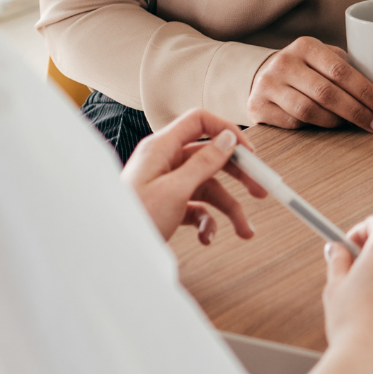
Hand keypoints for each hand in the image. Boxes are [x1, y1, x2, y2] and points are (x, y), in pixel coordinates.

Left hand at [122, 109, 266, 243]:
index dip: (226, 132)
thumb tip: (227, 139)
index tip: (250, 154)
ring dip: (229, 209)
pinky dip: (207, 222)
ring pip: (208, 188)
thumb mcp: (175, 190)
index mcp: (162, 148)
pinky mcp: (168, 206)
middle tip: (261, 191)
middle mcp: (165, 162)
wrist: (111, 251)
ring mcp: (167, 184)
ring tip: (245, 231)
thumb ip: (203, 163)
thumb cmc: (135, 218)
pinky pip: (197, 207)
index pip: (199, 122)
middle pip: (210, 157)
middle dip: (238, 176)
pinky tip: (207, 238)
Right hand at [248, 36, 372, 131]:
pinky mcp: (258, 106)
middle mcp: (284, 62)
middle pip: (326, 93)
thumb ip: (347, 68)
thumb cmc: (306, 69)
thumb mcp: (323, 59)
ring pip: (309, 111)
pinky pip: (294, 123)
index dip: (365, 91)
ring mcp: (268, 85)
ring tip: (354, 125)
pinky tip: (327, 127)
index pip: (340, 70)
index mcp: (306, 46)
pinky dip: (314, 127)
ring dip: (337, 122)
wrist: (263, 76)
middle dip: (357, 111)